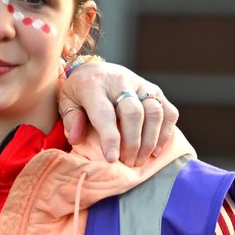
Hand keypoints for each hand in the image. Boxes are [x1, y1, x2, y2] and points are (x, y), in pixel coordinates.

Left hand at [58, 63, 178, 166]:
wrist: (95, 71)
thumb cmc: (79, 93)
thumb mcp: (66, 102)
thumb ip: (71, 119)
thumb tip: (76, 139)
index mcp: (95, 86)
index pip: (105, 113)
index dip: (110, 138)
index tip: (112, 159)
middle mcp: (121, 82)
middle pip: (133, 113)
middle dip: (132, 142)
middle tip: (127, 163)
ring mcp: (141, 85)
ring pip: (154, 112)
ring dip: (150, 140)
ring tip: (140, 161)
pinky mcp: (155, 90)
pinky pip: (168, 111)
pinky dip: (165, 132)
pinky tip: (155, 151)